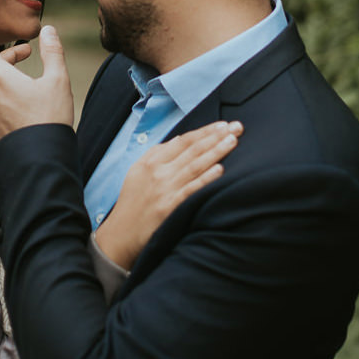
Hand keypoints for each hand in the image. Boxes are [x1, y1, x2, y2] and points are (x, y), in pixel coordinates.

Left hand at [0, 24, 74, 138]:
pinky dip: (7, 92)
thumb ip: (52, 52)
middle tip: (29, 52)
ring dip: (8, 74)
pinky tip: (25, 99)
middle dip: (9, 55)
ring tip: (30, 77)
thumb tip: (48, 30)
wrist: (41, 157)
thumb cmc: (50, 118)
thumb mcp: (58, 80)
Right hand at [92, 122, 242, 269]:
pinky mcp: (170, 207)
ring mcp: (165, 189)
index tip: (223, 124)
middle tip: (237, 127)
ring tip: (233, 141)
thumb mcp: (138, 171)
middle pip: (193, 150)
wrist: (121, 234)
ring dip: (216, 151)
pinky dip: (206, 178)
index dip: (205, 131)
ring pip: (195, 165)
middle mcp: (159, 172)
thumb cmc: (133, 202)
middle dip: (217, 136)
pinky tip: (220, 169)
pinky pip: (192, 189)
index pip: (184, 141)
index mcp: (151, 161)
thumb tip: (180, 140)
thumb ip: (157, 154)